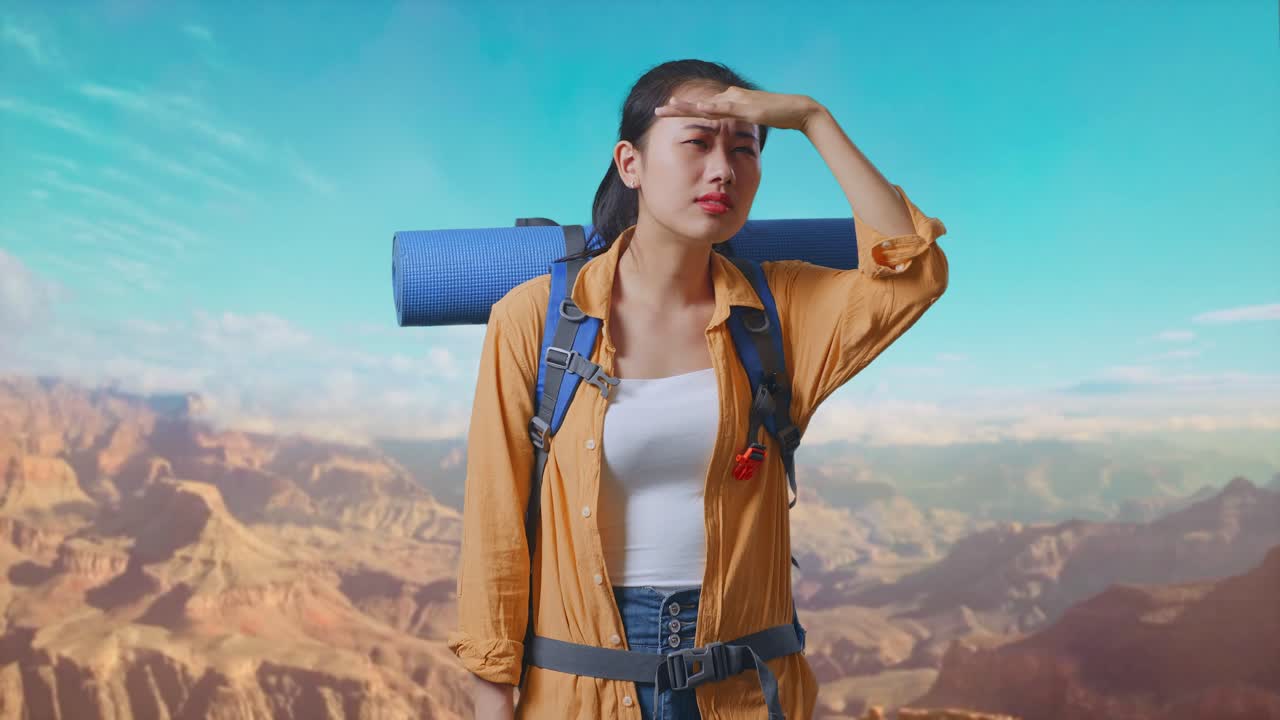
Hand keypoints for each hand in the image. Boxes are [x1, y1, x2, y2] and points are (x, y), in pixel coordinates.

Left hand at [654, 86, 823, 132]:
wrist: (798, 111)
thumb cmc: (778, 116)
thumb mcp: (753, 120)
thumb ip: (740, 122)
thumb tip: (729, 131)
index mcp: (731, 101)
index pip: (703, 106)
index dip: (685, 109)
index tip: (667, 110)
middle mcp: (731, 97)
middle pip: (700, 104)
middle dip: (678, 108)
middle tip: (657, 110)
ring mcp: (738, 100)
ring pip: (707, 104)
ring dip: (687, 106)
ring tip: (668, 107)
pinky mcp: (747, 107)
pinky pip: (725, 108)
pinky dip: (710, 108)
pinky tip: (696, 109)